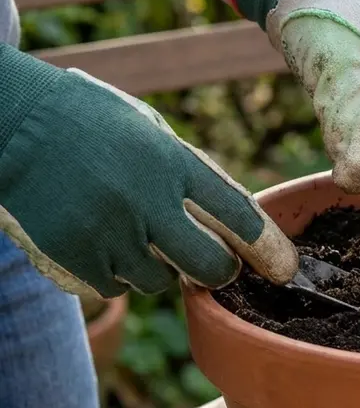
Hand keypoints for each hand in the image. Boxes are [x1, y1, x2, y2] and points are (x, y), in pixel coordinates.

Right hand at [0, 47, 297, 299]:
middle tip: (214, 267)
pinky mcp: (74, 254)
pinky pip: (114, 287)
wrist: (12, 120)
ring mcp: (109, 231)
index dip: (268, 249)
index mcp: (172, 162)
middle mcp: (145, 200)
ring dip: (157, 269)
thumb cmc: (91, 122)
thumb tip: (235, 225)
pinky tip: (102, 244)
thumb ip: (189, 175)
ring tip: (135, 235)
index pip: (238, 215)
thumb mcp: (150, 132)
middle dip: (218, 273)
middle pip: (208, 267)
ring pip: (159, 281)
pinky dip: (114, 274)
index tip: (284, 269)